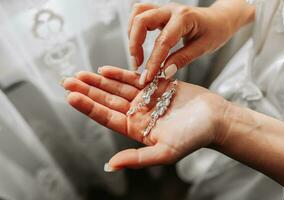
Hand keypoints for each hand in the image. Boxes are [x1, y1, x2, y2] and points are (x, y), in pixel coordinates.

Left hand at [62, 66, 227, 170]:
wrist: (215, 119)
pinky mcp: (156, 85)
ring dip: (99, 80)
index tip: (71, 97)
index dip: (89, 107)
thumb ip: (138, 158)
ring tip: (80, 74)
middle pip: (107, 100)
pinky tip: (104, 69)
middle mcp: (138, 114)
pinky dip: (119, 73)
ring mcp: (146, 99)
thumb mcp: (166, 151)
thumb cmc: (194, 137)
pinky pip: (134, 78)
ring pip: (117, 88)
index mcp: (136, 129)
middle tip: (67, 81)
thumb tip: (110, 165)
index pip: (107, 117)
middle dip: (88, 91)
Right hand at [128, 1, 254, 83]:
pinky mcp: (160, 13)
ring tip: (136, 55)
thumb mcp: (203, 48)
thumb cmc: (215, 31)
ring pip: (138, 14)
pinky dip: (135, 28)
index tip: (148, 77)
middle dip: (134, 44)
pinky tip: (138, 42)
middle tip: (138, 65)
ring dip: (132, 35)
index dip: (153, 61)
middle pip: (141, 20)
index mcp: (184, 18)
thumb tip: (164, 72)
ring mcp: (164, 9)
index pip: (162, 41)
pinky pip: (141, 14)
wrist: (220, 19)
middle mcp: (171, 10)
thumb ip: (182, 59)